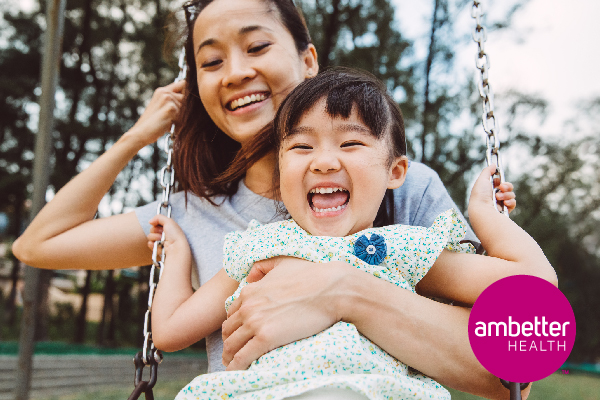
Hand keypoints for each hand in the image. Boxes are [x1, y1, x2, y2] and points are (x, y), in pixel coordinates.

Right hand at [128, 80, 185, 146]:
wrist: (140, 133)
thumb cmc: (153, 124)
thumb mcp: (162, 108)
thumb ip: (173, 101)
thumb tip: (192, 101)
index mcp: (162, 91)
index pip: (183, 84)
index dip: (189, 93)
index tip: (189, 104)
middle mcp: (165, 92)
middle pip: (188, 96)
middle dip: (186, 108)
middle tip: (175, 118)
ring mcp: (168, 99)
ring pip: (187, 107)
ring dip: (183, 117)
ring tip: (170, 123)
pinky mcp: (171, 108)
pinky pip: (184, 116)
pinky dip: (180, 123)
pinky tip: (170, 126)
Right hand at [146, 214, 186, 253]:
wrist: (176, 247)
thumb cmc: (175, 234)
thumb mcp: (169, 221)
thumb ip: (158, 217)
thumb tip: (150, 221)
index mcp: (168, 227)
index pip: (156, 223)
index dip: (157, 224)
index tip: (161, 226)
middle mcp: (164, 234)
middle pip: (152, 229)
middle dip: (156, 230)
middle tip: (162, 233)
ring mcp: (160, 241)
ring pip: (150, 236)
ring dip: (155, 237)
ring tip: (162, 240)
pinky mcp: (157, 248)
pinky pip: (150, 244)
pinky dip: (153, 244)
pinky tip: (159, 245)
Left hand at [221, 257, 345, 369]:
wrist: (330, 289)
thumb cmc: (311, 276)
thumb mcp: (282, 263)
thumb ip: (263, 267)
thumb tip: (251, 275)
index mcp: (250, 291)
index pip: (232, 314)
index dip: (233, 327)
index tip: (238, 336)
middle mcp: (248, 307)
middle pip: (229, 331)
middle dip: (230, 342)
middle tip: (234, 353)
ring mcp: (255, 322)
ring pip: (232, 345)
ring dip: (230, 357)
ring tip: (234, 365)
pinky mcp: (266, 338)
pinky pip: (243, 357)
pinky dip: (236, 366)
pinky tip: (237, 372)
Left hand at [469, 165, 516, 213]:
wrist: (482, 210)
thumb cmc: (480, 195)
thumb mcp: (482, 179)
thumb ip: (487, 171)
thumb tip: (493, 164)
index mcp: (488, 190)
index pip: (499, 182)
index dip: (501, 180)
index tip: (499, 180)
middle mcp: (494, 197)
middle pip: (507, 187)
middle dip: (507, 186)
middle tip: (502, 188)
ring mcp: (500, 204)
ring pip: (511, 195)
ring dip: (506, 194)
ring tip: (498, 198)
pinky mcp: (505, 210)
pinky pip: (513, 203)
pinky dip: (510, 202)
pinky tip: (504, 203)